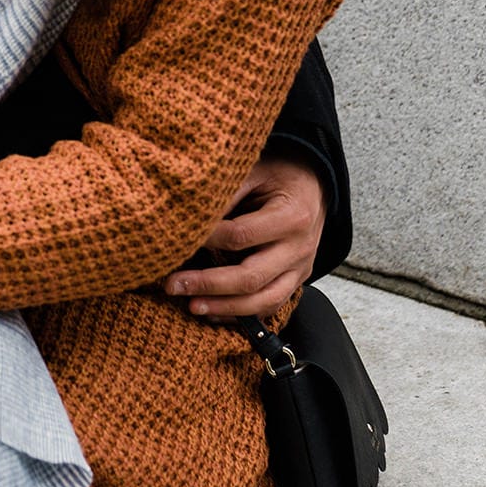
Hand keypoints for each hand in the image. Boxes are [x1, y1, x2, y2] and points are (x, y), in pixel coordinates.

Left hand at [167, 153, 327, 321]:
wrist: (312, 185)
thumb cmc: (278, 175)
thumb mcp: (254, 172)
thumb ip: (226, 193)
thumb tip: (188, 218)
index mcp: (291, 216)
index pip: (241, 236)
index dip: (207, 239)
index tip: (178, 239)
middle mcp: (299, 248)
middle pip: (251, 277)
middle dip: (208, 284)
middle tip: (173, 285)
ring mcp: (300, 268)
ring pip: (263, 300)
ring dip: (224, 307)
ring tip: (191, 306)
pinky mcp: (296, 280)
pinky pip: (270, 306)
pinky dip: (240, 314)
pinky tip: (213, 313)